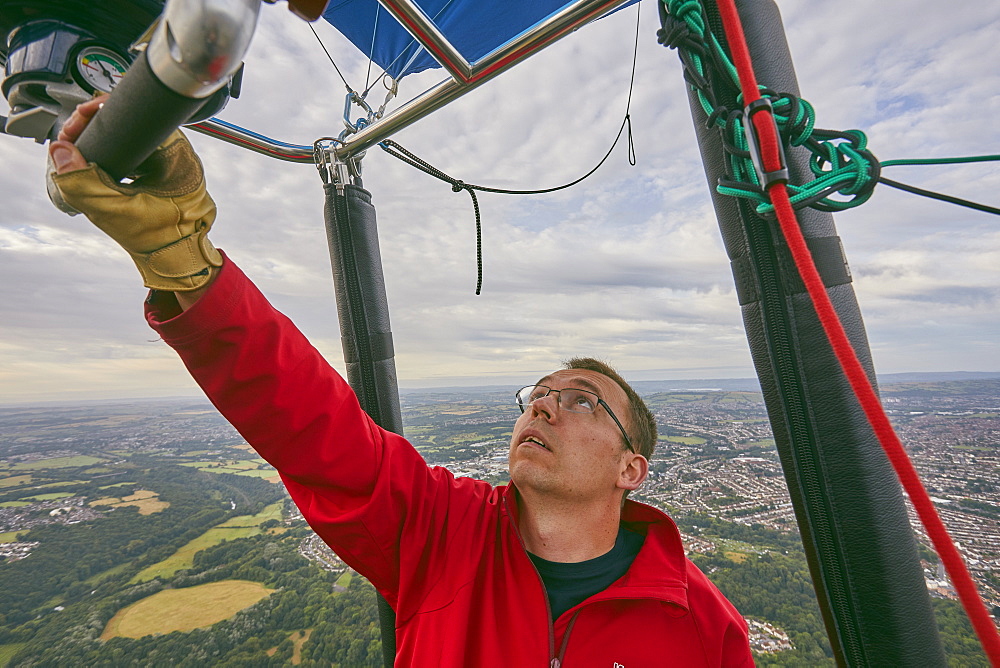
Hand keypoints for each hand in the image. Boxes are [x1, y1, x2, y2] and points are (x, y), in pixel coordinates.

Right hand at [47, 96, 222, 291]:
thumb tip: (59, 152)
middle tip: (72, 139)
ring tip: (80, 152)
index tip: (79, 122)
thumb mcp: (112, 210)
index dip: (101, 114)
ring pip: (133, 139)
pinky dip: (117, 156)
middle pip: (132, 124)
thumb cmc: (158, 240)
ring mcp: (175, 163)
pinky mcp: (166, 174)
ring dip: (105, 143)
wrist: (178, 262)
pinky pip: (137, 154)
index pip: (136, 115)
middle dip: (97, 128)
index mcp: (176, 155)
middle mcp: (180, 154)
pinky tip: (99, 165)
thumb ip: (81, 182)